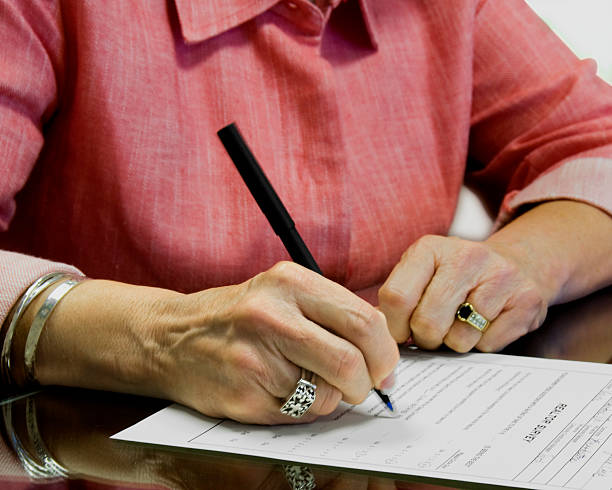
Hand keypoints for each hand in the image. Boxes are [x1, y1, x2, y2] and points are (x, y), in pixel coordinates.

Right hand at [35, 261, 397, 424]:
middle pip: (351, 360)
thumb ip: (331, 313)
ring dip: (330, 397)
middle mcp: (271, 315)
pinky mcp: (243, 394)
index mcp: (290, 282)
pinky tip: (281, 391)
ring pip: (327, 394)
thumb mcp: (282, 293)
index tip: (383, 366)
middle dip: (366, 382)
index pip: (364, 320)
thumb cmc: (238, 316)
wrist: (172, 337)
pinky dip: (302, 409)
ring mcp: (254, 357)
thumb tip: (382, 354)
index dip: (384, 352)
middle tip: (361, 386)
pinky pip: (299, 415)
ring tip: (308, 383)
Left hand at [378, 235, 547, 352]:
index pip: (396, 298)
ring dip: (455, 342)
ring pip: (459, 339)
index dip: (394, 326)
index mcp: (428, 249)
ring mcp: (500, 276)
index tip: (401, 332)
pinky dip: (482, 344)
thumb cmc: (455, 277)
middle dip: (425, 339)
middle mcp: (465, 256)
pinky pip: (488, 344)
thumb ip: (397, 299)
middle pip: (427, 323)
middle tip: (433, 332)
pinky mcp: (527, 300)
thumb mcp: (421, 274)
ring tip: (461, 323)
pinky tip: (486, 323)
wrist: (517, 264)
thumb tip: (376, 335)